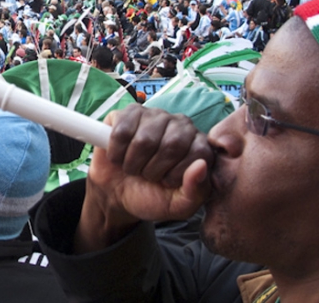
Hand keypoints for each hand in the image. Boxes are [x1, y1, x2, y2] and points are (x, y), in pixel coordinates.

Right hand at [74, 104, 213, 253]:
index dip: (177, 174)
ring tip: (133, 168)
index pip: (198, 153)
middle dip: (153, 170)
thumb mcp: (178, 206)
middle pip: (171, 145)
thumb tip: (201, 165)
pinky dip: (116, 153)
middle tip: (147, 176)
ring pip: (144, 140)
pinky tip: (119, 156)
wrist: (117, 194)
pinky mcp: (129, 113)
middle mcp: (180, 125)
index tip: (166, 182)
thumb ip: (196, 191)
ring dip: (133, 164)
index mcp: (199, 145)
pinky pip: (122, 132)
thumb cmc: (152, 197)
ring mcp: (155, 115)